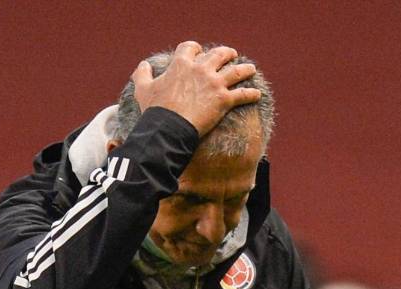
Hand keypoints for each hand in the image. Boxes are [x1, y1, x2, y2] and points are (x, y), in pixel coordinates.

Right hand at [131, 41, 261, 136]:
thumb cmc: (155, 110)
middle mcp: (201, 69)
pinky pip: (243, 94)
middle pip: (219, 54)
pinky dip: (251, 94)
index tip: (199, 51)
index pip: (191, 47)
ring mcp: (214, 84)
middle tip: (232, 55)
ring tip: (251, 69)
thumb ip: (142, 74)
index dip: (195, 48)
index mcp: (181, 64)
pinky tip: (257, 94)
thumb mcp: (143, 89)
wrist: (168, 128)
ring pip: (236, 71)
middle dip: (226, 53)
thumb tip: (143, 65)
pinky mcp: (224, 100)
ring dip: (245, 69)